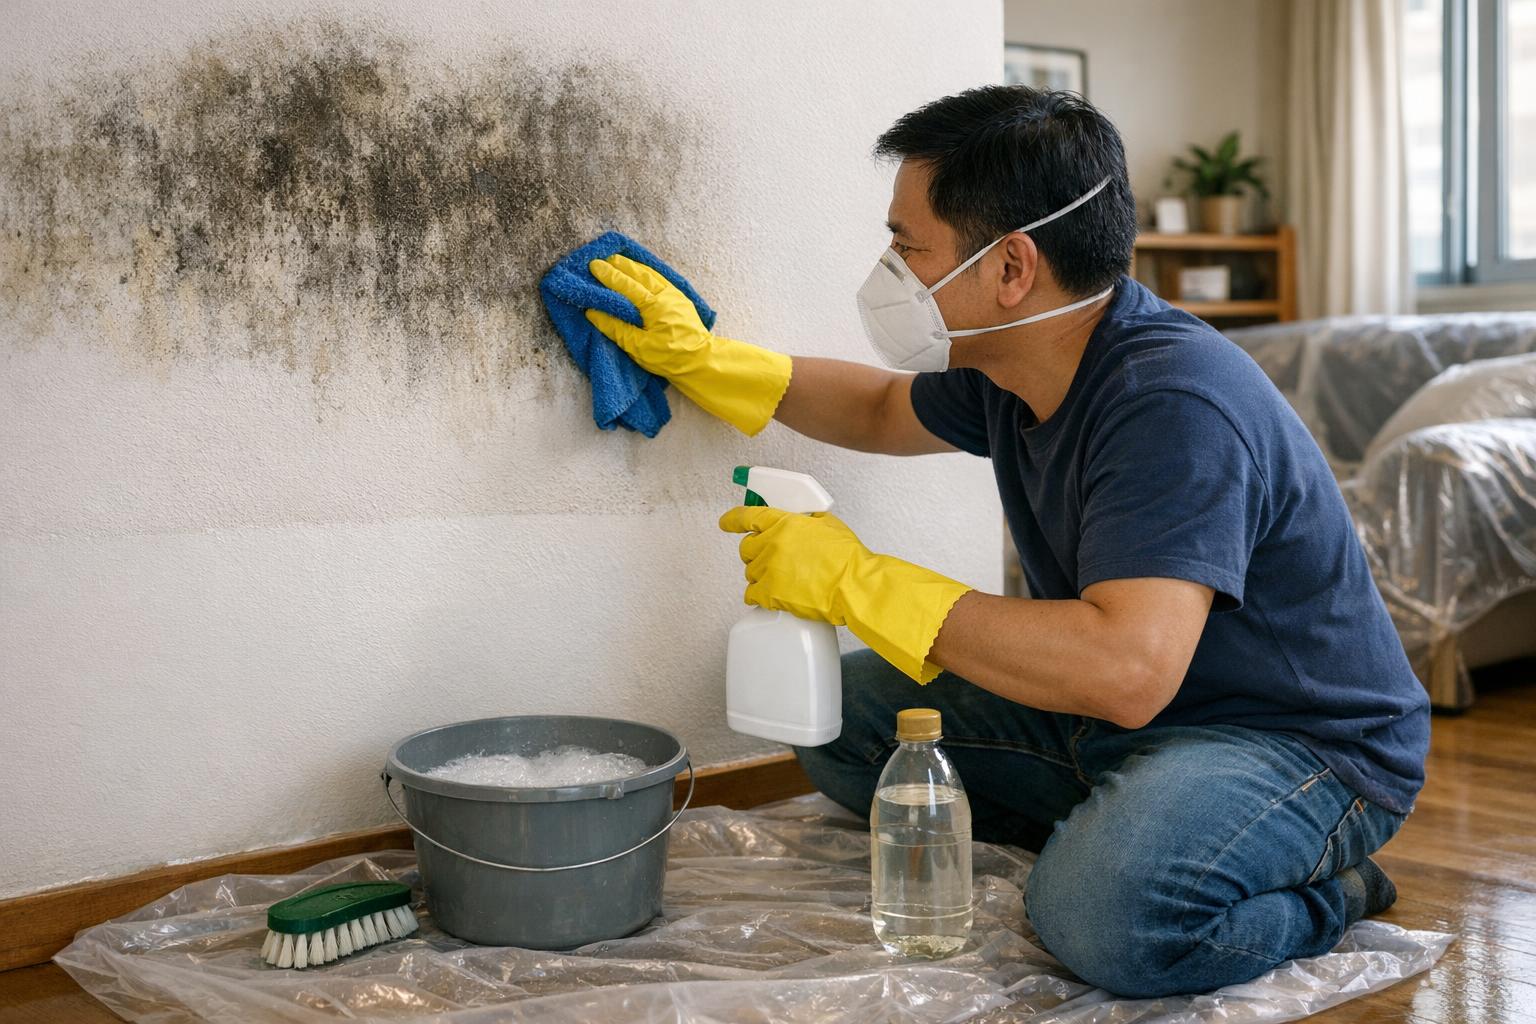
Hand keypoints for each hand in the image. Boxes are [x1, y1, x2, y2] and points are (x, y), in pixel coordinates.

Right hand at [583, 255, 791, 435]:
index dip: (608, 275)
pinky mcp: (680, 299)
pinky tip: (641, 271)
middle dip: (619, 265)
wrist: (702, 361)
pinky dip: (646, 272)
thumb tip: (593, 312)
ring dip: (633, 266)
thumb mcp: (638, 347)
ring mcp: (674, 295)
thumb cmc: (670, 358)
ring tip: (618, 261)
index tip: (593, 266)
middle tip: (602, 258)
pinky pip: (659, 278)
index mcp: (653, 305)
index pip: (626, 285)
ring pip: (650, 273)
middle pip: (638, 273)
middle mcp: (664, 294)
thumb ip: (615, 328)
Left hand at [718, 507, 868, 623]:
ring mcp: (768, 570)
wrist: (853, 586)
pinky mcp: (769, 594)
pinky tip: (771, 595)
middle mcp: (771, 545)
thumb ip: (804, 520)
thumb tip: (797, 522)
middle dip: (756, 552)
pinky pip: (750, 594)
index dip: (733, 519)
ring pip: (749, 572)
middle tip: (772, 558)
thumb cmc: (846, 559)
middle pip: (746, 548)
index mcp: (784, 523)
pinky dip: (758, 595)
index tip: (726, 522)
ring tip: (783, 578)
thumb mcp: (827, 523)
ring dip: (761, 574)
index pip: (747, 516)